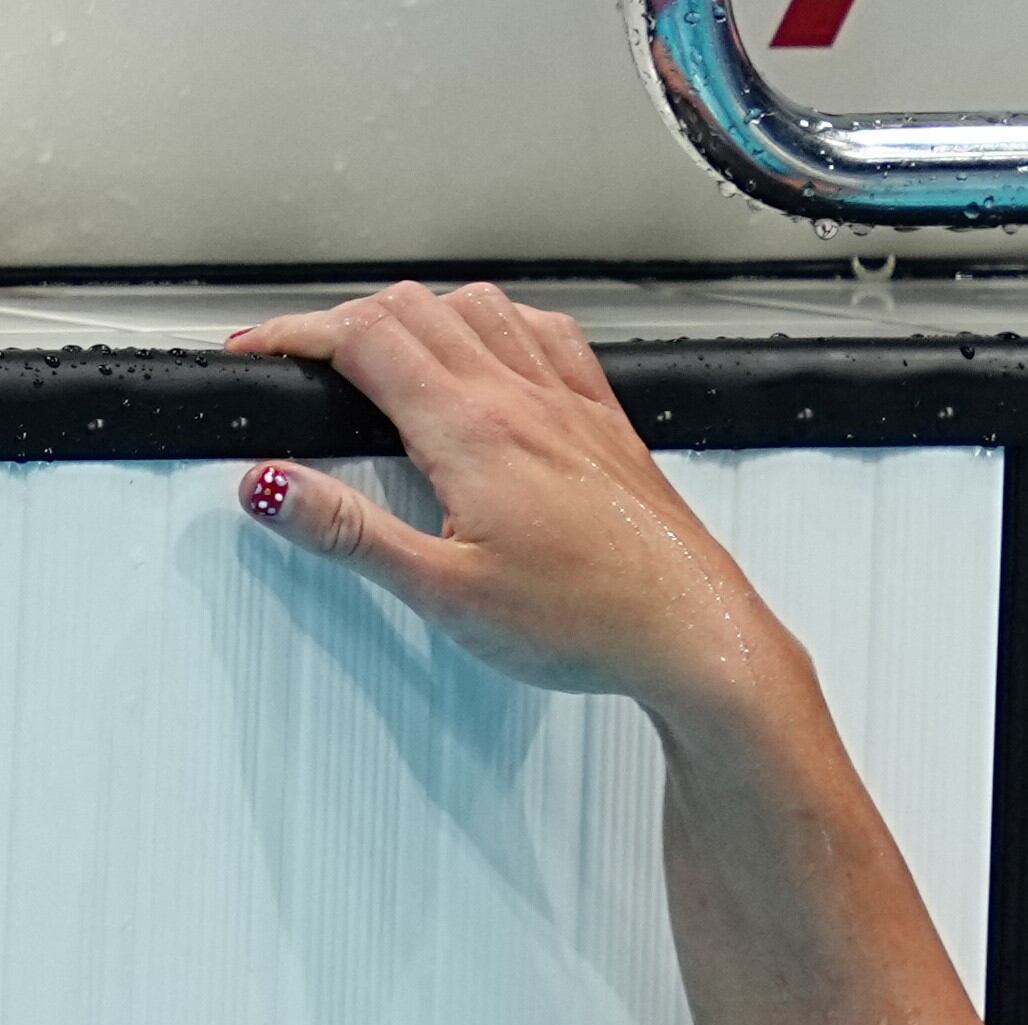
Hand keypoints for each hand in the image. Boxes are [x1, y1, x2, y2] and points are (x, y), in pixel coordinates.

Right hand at [229, 282, 795, 724]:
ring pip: (483, 309)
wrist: (696, 636)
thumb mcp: (445, 593)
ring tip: (385, 349)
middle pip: (414, 309)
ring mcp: (573, 406)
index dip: (294, 334)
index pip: (362, 337)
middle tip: (306, 361)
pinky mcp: (610, 426)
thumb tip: (269, 488)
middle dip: (344, 321)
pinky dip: (502, 325)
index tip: (256, 355)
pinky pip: (551, 338)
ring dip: (422, 313)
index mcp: (474, 430)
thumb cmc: (591, 621)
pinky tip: (497, 353)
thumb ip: (349, 534)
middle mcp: (525, 399)